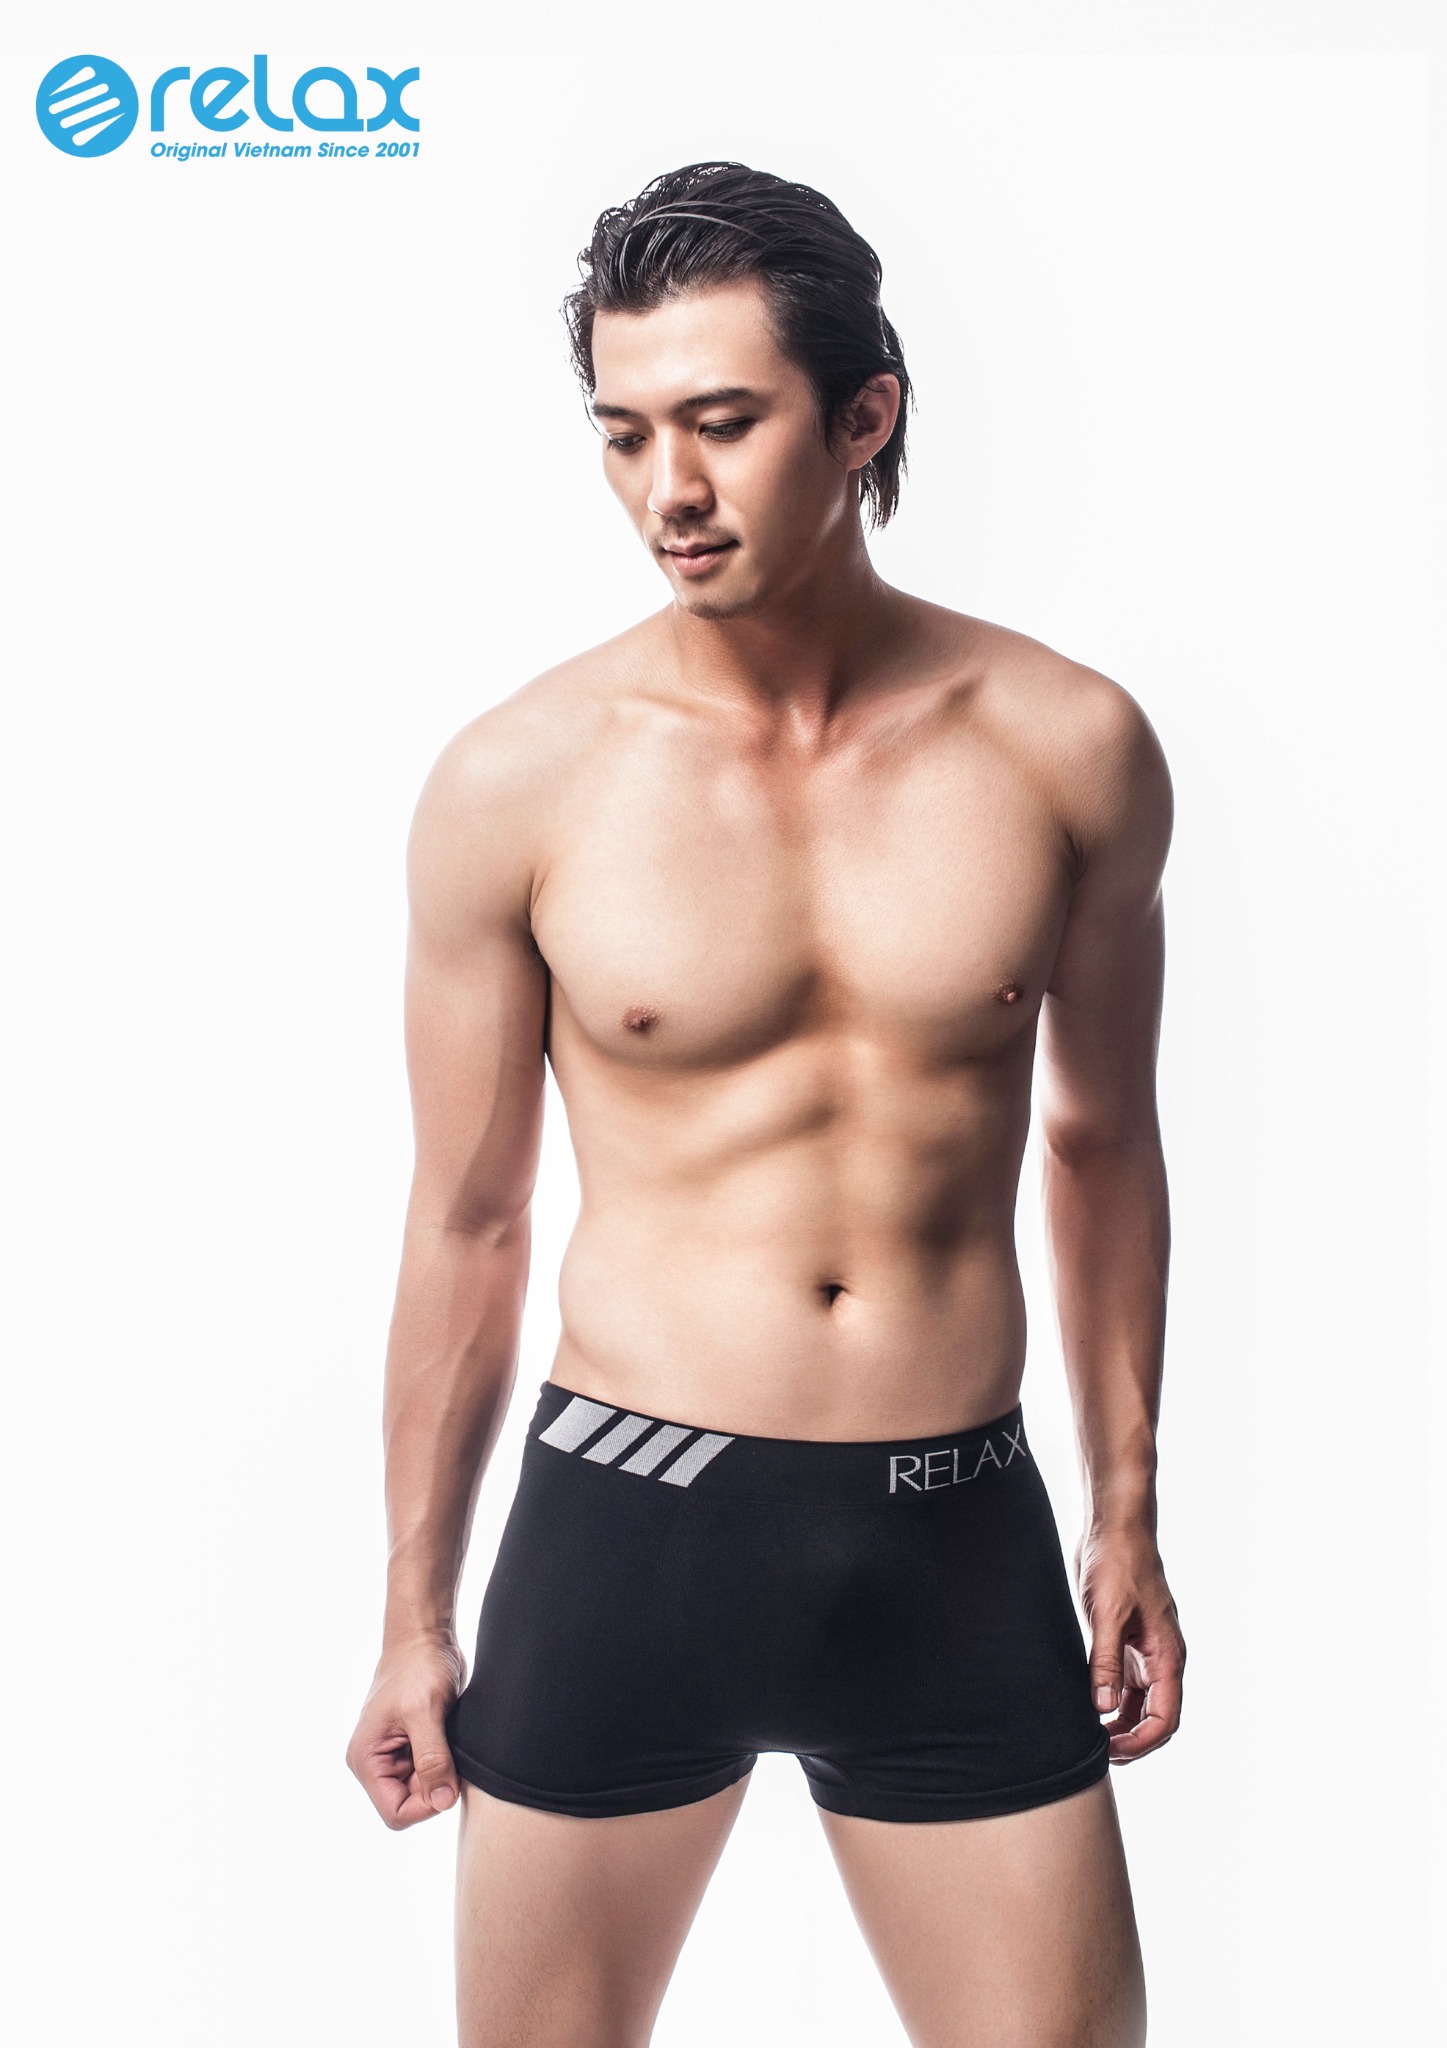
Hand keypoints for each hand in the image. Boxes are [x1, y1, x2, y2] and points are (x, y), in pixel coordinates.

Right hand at [347, 1630, 466, 1827]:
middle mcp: (377, 1762)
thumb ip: (432, 1758)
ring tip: (450, 1741)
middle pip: (411, 1804)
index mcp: (366, 1759)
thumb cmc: (418, 1666)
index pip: (395, 1813)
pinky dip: (447, 1763)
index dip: (426, 1805)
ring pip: (424, 1790)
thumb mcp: (425, 1712)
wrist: (425, 1636)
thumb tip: (442, 1801)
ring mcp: (395, 1755)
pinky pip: (432, 1772)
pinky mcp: (414, 1745)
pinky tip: (452, 1739)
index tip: (448, 1778)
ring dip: (443, 1774)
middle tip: (452, 1755)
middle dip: (436, 1788)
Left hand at [1074, 1525, 1184, 1762]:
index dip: (1141, 1743)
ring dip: (1121, 1725)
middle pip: (1155, 1718)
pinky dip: (1112, 1701)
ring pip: (1140, 1704)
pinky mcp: (1127, 1641)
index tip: (1110, 1752)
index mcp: (1167, 1656)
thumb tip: (1102, 1708)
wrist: (1114, 1528)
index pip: (1165, 1718)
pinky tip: (1088, 1708)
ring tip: (1091, 1738)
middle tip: (1096, 1753)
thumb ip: (1105, 1661)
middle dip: (1131, 1740)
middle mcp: (1161, 1659)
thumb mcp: (1108, 1614)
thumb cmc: (1117, 1563)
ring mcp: (1145, 1652)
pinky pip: (1125, 1683)